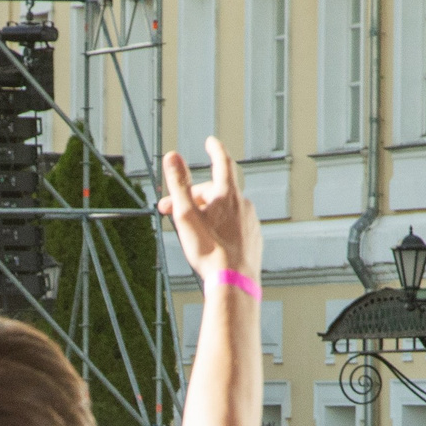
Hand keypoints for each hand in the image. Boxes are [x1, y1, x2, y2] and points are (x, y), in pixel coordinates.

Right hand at [158, 138, 261, 281]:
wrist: (233, 282)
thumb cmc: (209, 251)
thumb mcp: (185, 214)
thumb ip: (179, 183)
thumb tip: (172, 156)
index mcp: (227, 194)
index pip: (222, 162)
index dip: (215, 150)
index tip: (211, 143)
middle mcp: (243, 204)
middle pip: (216, 191)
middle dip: (194, 197)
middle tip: (173, 211)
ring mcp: (251, 221)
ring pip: (226, 209)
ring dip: (208, 213)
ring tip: (192, 231)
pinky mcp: (253, 238)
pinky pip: (235, 225)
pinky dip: (222, 227)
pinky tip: (211, 242)